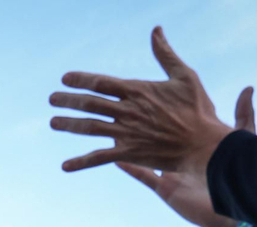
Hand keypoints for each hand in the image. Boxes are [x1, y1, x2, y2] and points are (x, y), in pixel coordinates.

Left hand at [51, 27, 236, 174]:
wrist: (204, 144)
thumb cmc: (198, 110)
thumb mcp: (184, 76)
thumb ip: (165, 54)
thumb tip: (156, 30)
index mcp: (137, 91)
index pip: (102, 82)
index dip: (81, 79)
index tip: (66, 78)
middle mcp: (127, 111)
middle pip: (90, 103)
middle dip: (68, 100)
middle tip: (52, 99)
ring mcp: (126, 133)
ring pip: (90, 128)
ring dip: (69, 125)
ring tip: (53, 123)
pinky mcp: (129, 153)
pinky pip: (100, 157)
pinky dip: (82, 162)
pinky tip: (65, 166)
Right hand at [112, 86, 254, 226]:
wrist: (231, 207)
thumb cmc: (237, 172)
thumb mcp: (242, 138)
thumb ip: (243, 115)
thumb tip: (248, 87)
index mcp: (195, 143)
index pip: (178, 122)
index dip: (167, 110)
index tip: (155, 95)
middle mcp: (180, 155)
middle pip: (157, 136)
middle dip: (142, 123)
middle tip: (127, 106)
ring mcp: (170, 171)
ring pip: (144, 153)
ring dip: (130, 142)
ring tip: (113, 125)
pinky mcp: (164, 187)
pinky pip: (142, 175)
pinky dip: (129, 166)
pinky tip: (115, 156)